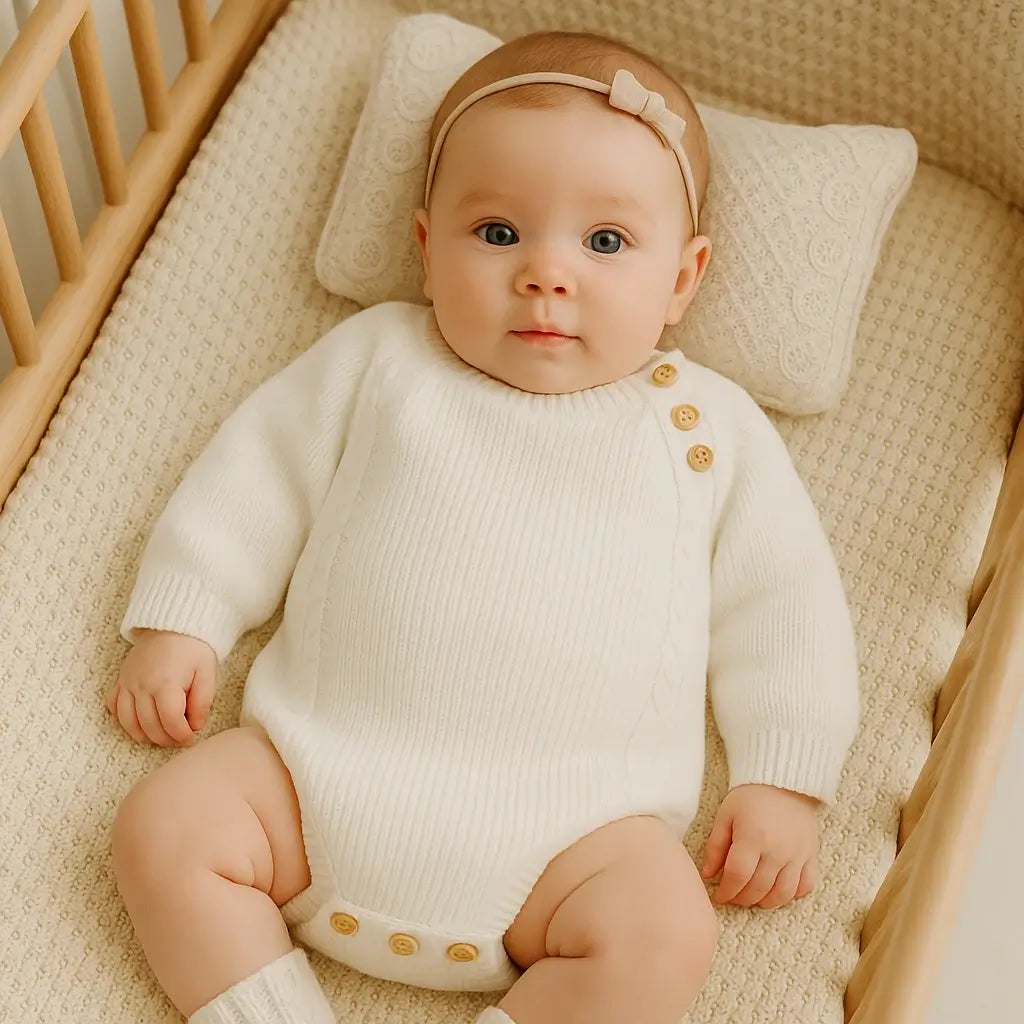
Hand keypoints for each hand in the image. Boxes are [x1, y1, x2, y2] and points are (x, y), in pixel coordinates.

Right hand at [106, 628, 216, 747]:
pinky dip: (125, 720)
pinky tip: (140, 722)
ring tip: (162, 735)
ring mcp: (128, 683)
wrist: (172, 624)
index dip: (181, 735)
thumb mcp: (207, 672)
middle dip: (165, 739)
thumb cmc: (193, 648)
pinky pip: (114, 707)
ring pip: (128, 722)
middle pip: (149, 725)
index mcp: (166, 683)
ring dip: (145, 735)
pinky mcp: (120, 680)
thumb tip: (195, 726)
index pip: (170, 721)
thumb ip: (202, 701)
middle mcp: (142, 685)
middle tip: (179, 739)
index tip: (191, 737)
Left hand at [699, 783, 820, 908]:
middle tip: (733, 896)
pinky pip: (806, 885)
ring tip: (753, 897)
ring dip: (765, 902)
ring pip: (782, 893)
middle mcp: (777, 850)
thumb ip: (715, 847)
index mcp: (752, 838)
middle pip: (758, 888)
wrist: (783, 779)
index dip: (726, 891)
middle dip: (742, 898)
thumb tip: (707, 875)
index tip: (719, 895)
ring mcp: (797, 854)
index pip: (737, 876)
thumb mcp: (726, 815)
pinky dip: (792, 896)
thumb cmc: (750, 796)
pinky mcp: (811, 854)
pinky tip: (778, 892)